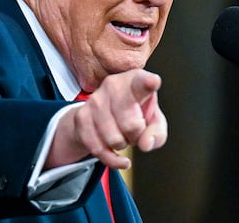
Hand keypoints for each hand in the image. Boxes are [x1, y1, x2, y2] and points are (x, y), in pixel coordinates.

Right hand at [46, 69, 167, 169]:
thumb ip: (157, 133)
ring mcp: (95, 100)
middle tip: (135, 130)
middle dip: (136, 136)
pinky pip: (98, 149)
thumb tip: (145, 144)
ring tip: (122, 134)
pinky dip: (111, 159)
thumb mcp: (154, 122)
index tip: (153, 82)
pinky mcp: (81, 116)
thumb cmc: (134, 114)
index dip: (149, 83)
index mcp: (135, 81)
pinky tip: (118, 156)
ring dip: (122, 144)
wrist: (102, 114)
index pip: (142, 83)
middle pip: (131, 125)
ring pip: (114, 139)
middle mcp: (113, 85)